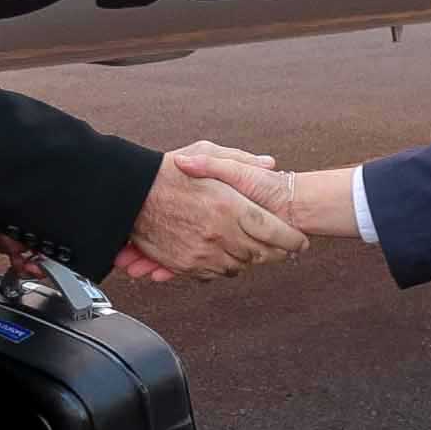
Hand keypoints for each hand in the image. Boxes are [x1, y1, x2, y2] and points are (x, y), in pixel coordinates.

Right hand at [120, 151, 303, 282]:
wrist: (129, 193)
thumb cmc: (167, 172)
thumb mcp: (208, 154)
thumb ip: (243, 160)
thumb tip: (270, 164)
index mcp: (231, 206)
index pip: (275, 232)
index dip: (292, 240)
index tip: (301, 241)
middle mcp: (220, 233)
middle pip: (261, 254)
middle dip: (275, 252)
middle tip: (282, 248)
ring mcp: (203, 252)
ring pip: (240, 267)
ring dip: (249, 260)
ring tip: (252, 250)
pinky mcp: (186, 265)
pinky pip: (214, 275)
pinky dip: (224, 268)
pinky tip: (224, 255)